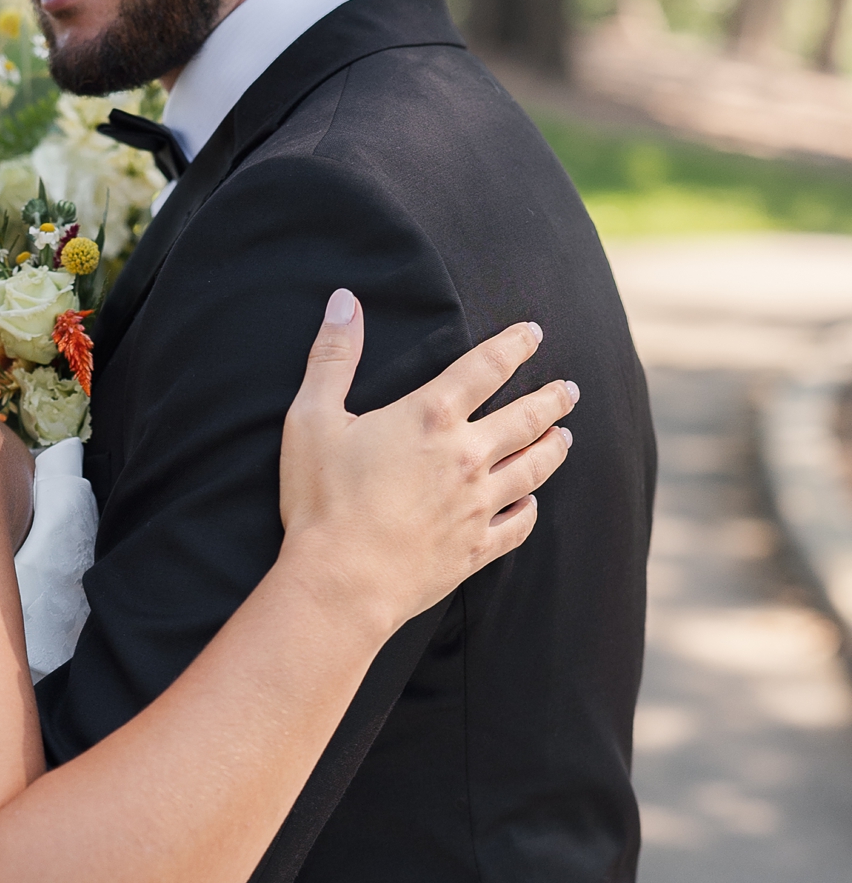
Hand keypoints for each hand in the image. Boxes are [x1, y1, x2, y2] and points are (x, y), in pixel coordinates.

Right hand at [278, 292, 574, 632]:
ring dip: (552, 448)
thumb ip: (332, 357)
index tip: (534, 332)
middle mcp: (466, 456)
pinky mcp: (476, 548)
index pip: (486, 366)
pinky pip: (518, 524)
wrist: (341, 582)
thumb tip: (344, 300)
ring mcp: (478, 505)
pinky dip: (530, 510)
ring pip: (533, 468)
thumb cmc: (321, 500)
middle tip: (570, 388)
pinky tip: (532, 503)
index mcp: (430, 417)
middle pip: (527, 417)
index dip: (515, 344)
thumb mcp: (311, 418)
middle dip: (552, 398)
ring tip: (564, 436)